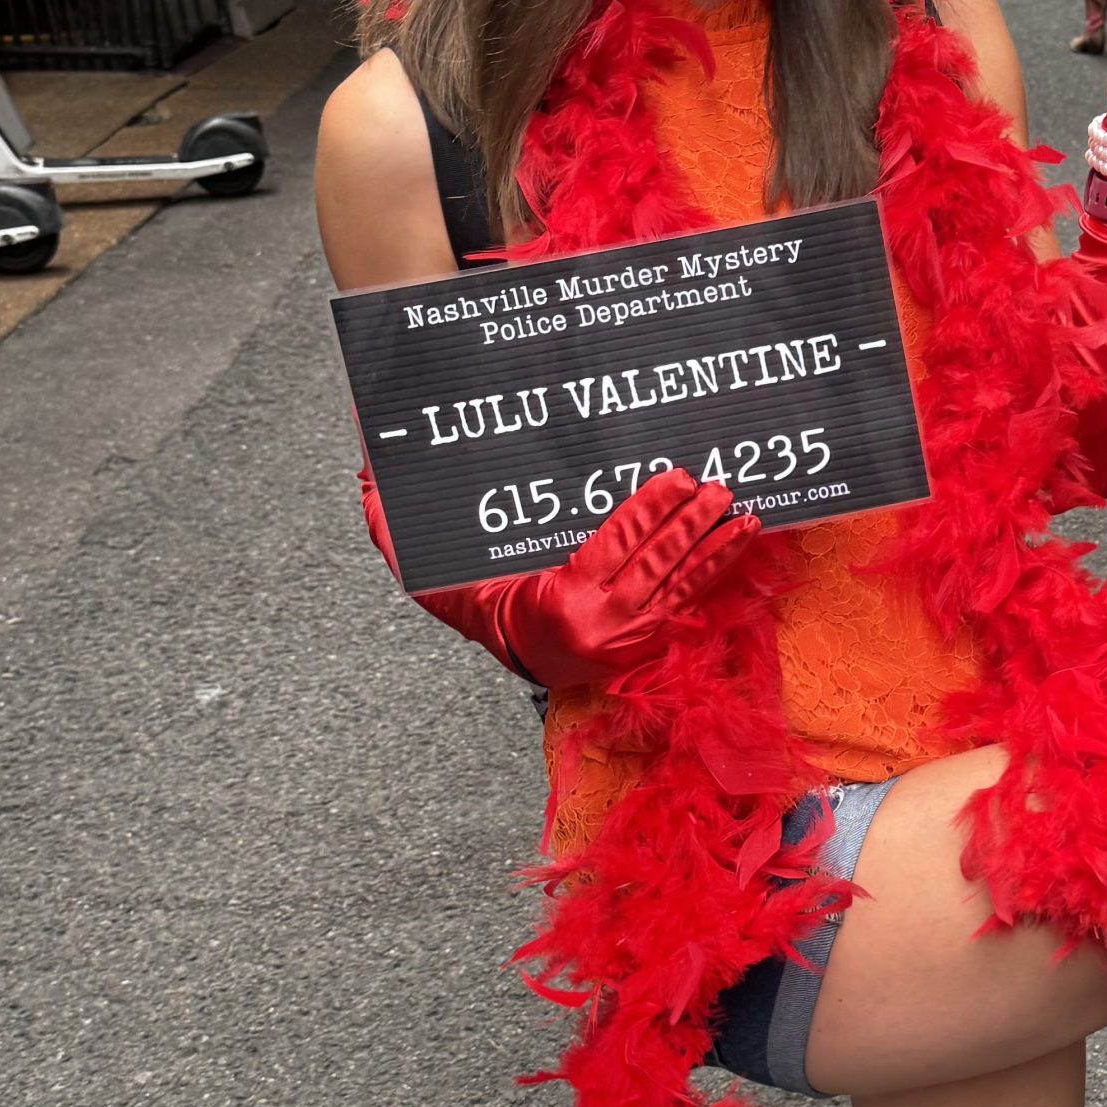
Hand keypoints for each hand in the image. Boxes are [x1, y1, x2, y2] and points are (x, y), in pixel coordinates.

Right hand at [361, 463, 756, 689]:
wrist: (507, 645)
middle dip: (689, 525)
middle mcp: (600, 624)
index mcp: (556, 601)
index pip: (611, 549)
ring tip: (742, 510)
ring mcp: (631, 634)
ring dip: (714, 546)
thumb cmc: (474, 598)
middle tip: (718, 486)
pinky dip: (718, 568)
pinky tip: (741, 538)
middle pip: (654, 565)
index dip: (646, 513)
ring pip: (681, 584)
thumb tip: (364, 461)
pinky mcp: (653, 634)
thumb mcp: (426, 565)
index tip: (674, 479)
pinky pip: (692, 597)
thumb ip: (394, 517)